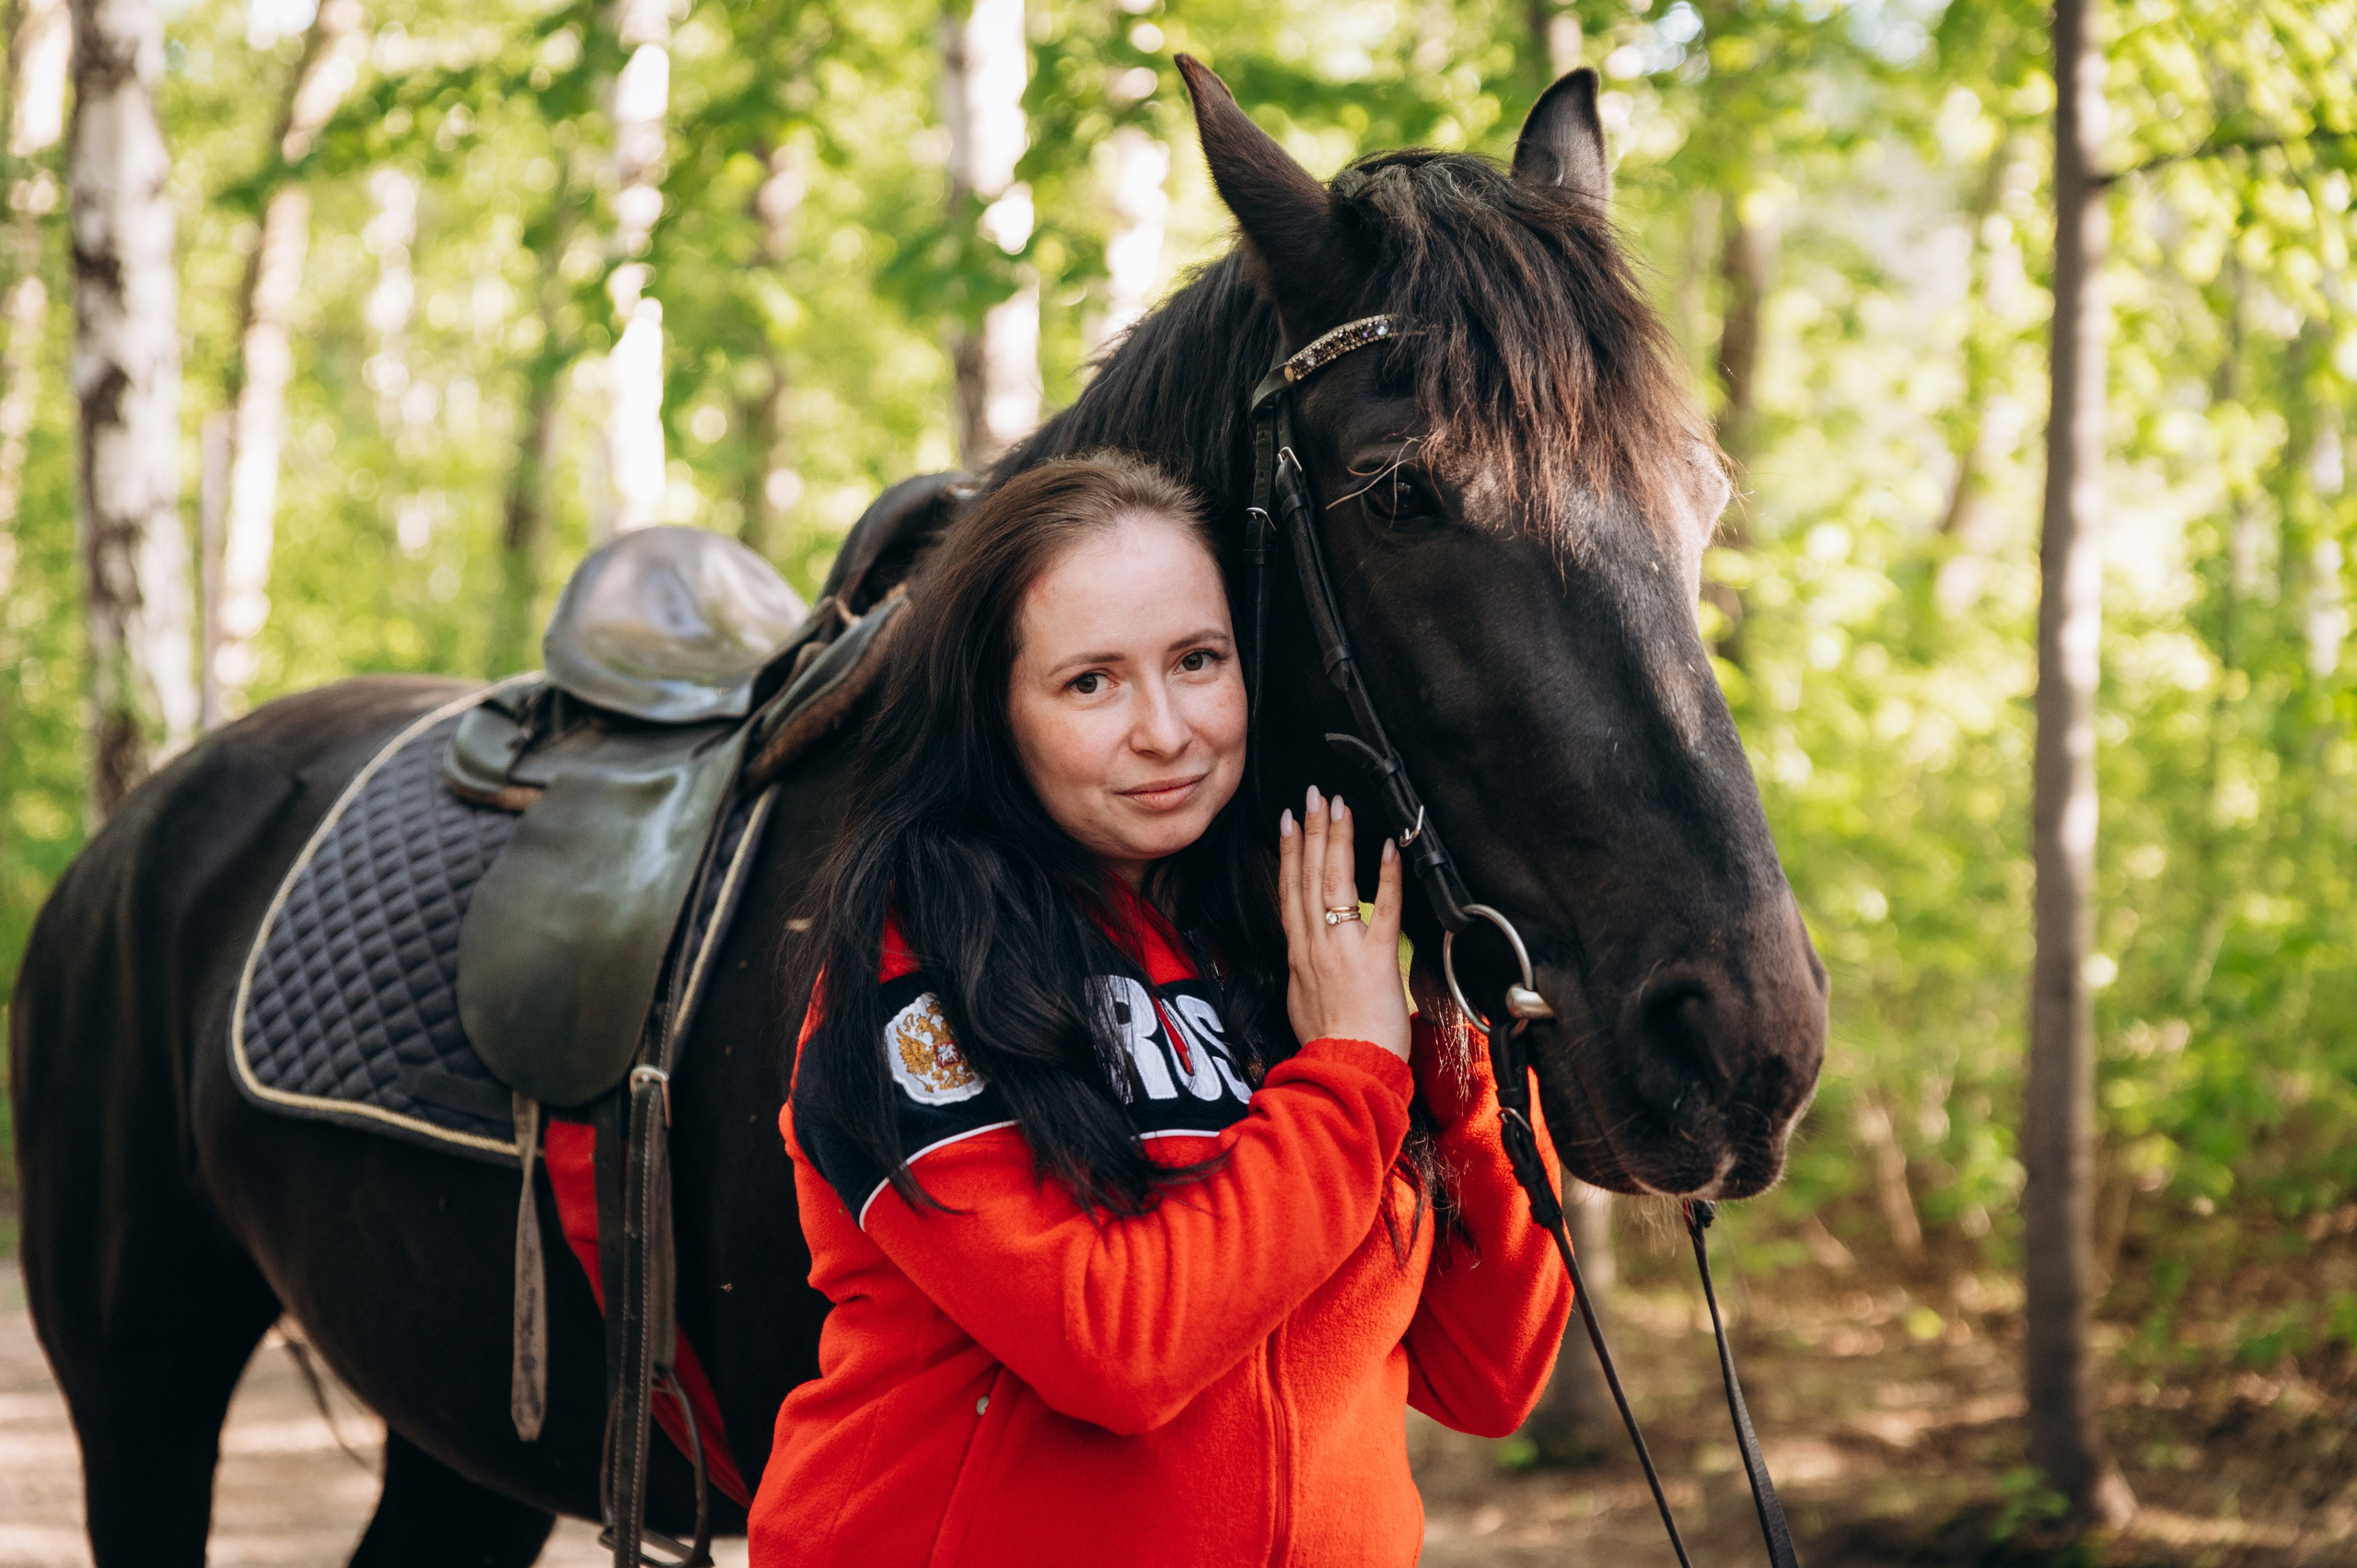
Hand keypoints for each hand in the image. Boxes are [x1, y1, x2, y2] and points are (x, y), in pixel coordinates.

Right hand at [1277, 785, 1409, 1061]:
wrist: (1344, 1071)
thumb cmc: (1328, 1045)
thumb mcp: (1303, 1003)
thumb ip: (1306, 973)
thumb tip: (1308, 960)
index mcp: (1298, 954)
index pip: (1289, 892)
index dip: (1288, 854)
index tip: (1288, 823)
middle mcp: (1315, 945)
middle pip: (1307, 877)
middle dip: (1310, 831)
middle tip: (1312, 795)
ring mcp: (1343, 949)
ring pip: (1334, 884)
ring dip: (1336, 841)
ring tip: (1338, 807)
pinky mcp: (1375, 959)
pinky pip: (1382, 911)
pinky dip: (1385, 877)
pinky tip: (1387, 848)